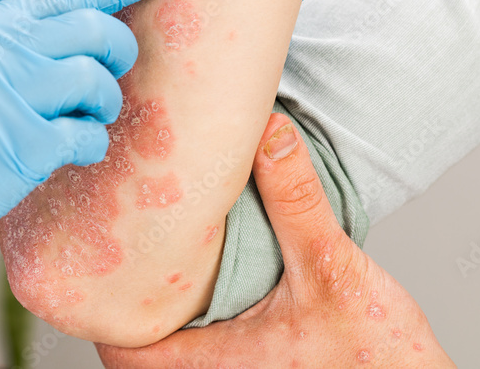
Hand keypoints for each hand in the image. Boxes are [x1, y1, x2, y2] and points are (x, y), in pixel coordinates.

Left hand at [97, 113, 453, 368]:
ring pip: (175, 344)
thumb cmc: (382, 357)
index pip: (125, 352)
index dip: (101, 311)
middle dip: (130, 297)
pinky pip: (208, 342)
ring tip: (157, 248)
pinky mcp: (262, 363)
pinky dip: (196, 311)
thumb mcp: (335, 268)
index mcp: (217, 365)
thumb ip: (296, 200)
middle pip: (142, 346)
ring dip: (164, 303)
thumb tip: (269, 133)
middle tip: (122, 243)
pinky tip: (208, 267)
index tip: (97, 262)